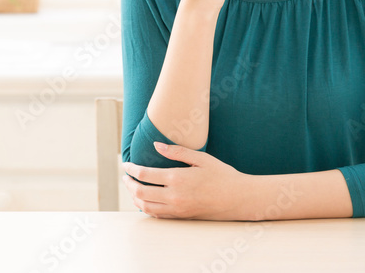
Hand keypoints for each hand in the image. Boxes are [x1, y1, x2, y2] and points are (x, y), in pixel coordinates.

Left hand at [121, 142, 251, 219]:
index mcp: (177, 179)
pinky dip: (147, 208)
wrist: (238, 199)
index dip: (131, 170)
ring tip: (132, 189)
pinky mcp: (182, 217)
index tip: (126, 165)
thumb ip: (177, 152)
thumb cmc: (222, 175)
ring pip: (147, 207)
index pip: (145, 175)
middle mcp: (174, 197)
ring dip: (135, 198)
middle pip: (141, 193)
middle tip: (126, 177)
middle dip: (129, 184)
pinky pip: (158, 215)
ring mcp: (178, 210)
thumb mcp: (201, 158)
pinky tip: (146, 201)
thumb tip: (156, 145)